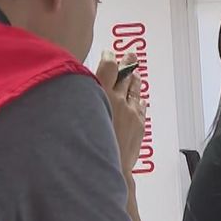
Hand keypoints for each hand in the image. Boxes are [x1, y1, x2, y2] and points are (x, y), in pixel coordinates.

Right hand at [94, 50, 145, 173]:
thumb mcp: (80, 115)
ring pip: (135, 89)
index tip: (109, 53)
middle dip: (128, 63)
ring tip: (136, 71)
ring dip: (135, 79)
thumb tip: (84, 89)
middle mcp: (117, 99)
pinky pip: (140, 105)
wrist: (107, 167)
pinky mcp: (138, 123)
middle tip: (130, 55)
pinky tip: (139, 97)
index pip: (109, 66)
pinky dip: (139, 99)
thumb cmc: (86, 144)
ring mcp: (130, 111)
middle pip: (125, 75)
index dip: (110, 57)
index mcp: (99, 94)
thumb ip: (85, 99)